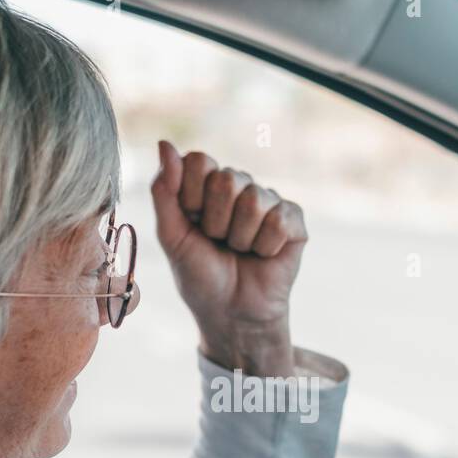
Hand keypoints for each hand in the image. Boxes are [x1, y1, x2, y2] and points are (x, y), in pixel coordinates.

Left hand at [150, 140, 306, 375]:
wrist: (231, 314)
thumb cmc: (200, 276)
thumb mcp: (171, 236)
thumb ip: (164, 191)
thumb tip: (164, 144)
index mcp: (206, 185)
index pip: (199, 161)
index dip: (191, 196)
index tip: (192, 224)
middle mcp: (239, 187)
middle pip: (227, 179)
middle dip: (216, 222)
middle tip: (219, 243)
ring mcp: (268, 201)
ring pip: (254, 200)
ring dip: (241, 237)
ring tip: (241, 251)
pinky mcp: (294, 220)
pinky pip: (279, 219)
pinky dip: (265, 247)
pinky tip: (264, 255)